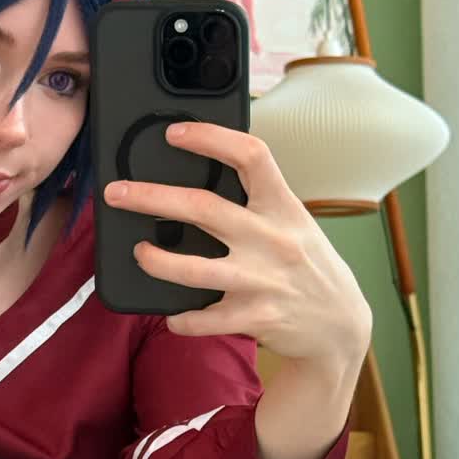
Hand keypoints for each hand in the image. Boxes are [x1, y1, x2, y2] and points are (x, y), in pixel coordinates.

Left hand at [102, 122, 371, 361]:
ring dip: (158, 261)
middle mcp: (273, 239)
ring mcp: (263, 280)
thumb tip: (199, 181)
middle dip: (151, 197)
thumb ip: (257, 205)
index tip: (174, 133)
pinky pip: (205, 318)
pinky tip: (172, 315)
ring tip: (139, 253)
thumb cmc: (309, 266)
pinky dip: (183, 318)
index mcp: (284, 207)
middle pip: (203, 208)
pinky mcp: (255, 317)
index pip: (250, 156)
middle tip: (117, 193)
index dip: (210, 138)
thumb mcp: (294, 225)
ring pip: (196, 268)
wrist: (342, 326)